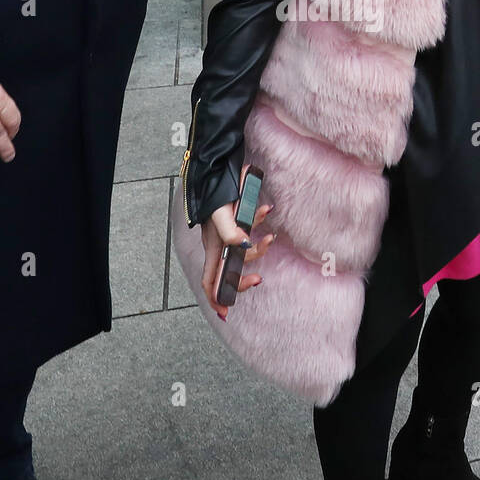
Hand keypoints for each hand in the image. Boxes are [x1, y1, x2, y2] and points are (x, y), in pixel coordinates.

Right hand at [199, 165, 274, 320]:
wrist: (217, 166)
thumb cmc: (214, 191)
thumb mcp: (219, 212)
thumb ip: (229, 231)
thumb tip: (242, 247)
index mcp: (211, 246)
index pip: (209, 280)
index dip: (215, 298)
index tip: (225, 313)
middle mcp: (219, 243)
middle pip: (230, 271)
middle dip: (244, 278)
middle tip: (258, 278)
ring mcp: (230, 232)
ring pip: (246, 250)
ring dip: (260, 246)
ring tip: (270, 236)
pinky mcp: (239, 219)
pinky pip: (252, 227)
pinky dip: (260, 221)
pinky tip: (266, 209)